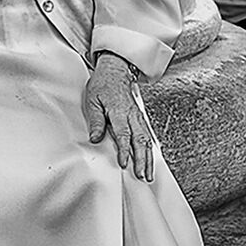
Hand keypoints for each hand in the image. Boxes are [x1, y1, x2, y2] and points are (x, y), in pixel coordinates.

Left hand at [82, 52, 155, 181]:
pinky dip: (151, 149)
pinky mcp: (140, 118)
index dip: (124, 151)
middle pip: (140, 141)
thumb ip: (96, 120)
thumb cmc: (103, 85)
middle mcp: (132, 116)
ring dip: (148, 158)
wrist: (116, 70)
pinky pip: (148, 135)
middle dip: (142, 160)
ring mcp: (138, 117)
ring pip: (147, 140)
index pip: (123, 135)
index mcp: (120, 112)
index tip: (124, 164)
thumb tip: (96, 138)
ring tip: (148, 174)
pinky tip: (152, 160)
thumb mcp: (93, 100)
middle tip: (142, 175)